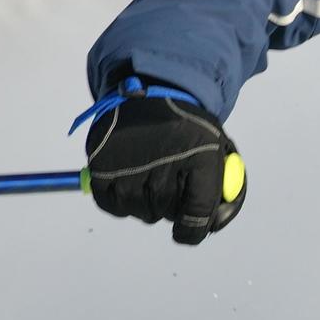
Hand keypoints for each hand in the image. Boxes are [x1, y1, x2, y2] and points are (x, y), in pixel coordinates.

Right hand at [79, 83, 247, 244]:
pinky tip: (128, 180)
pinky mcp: (102, 166)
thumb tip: (211, 224)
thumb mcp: (214, 147)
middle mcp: (165, 160)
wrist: (150, 88)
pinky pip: (112, 205)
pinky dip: (120, 201)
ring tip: (148, 175)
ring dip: (145, 204)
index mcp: (201, 155)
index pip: (199, 209)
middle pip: (167, 212)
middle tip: (168, 185)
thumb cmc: (186, 127)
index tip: (187, 230)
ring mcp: (130, 164)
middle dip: (170, 206)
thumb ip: (217, 186)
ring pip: (140, 211)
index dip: (194, 228)